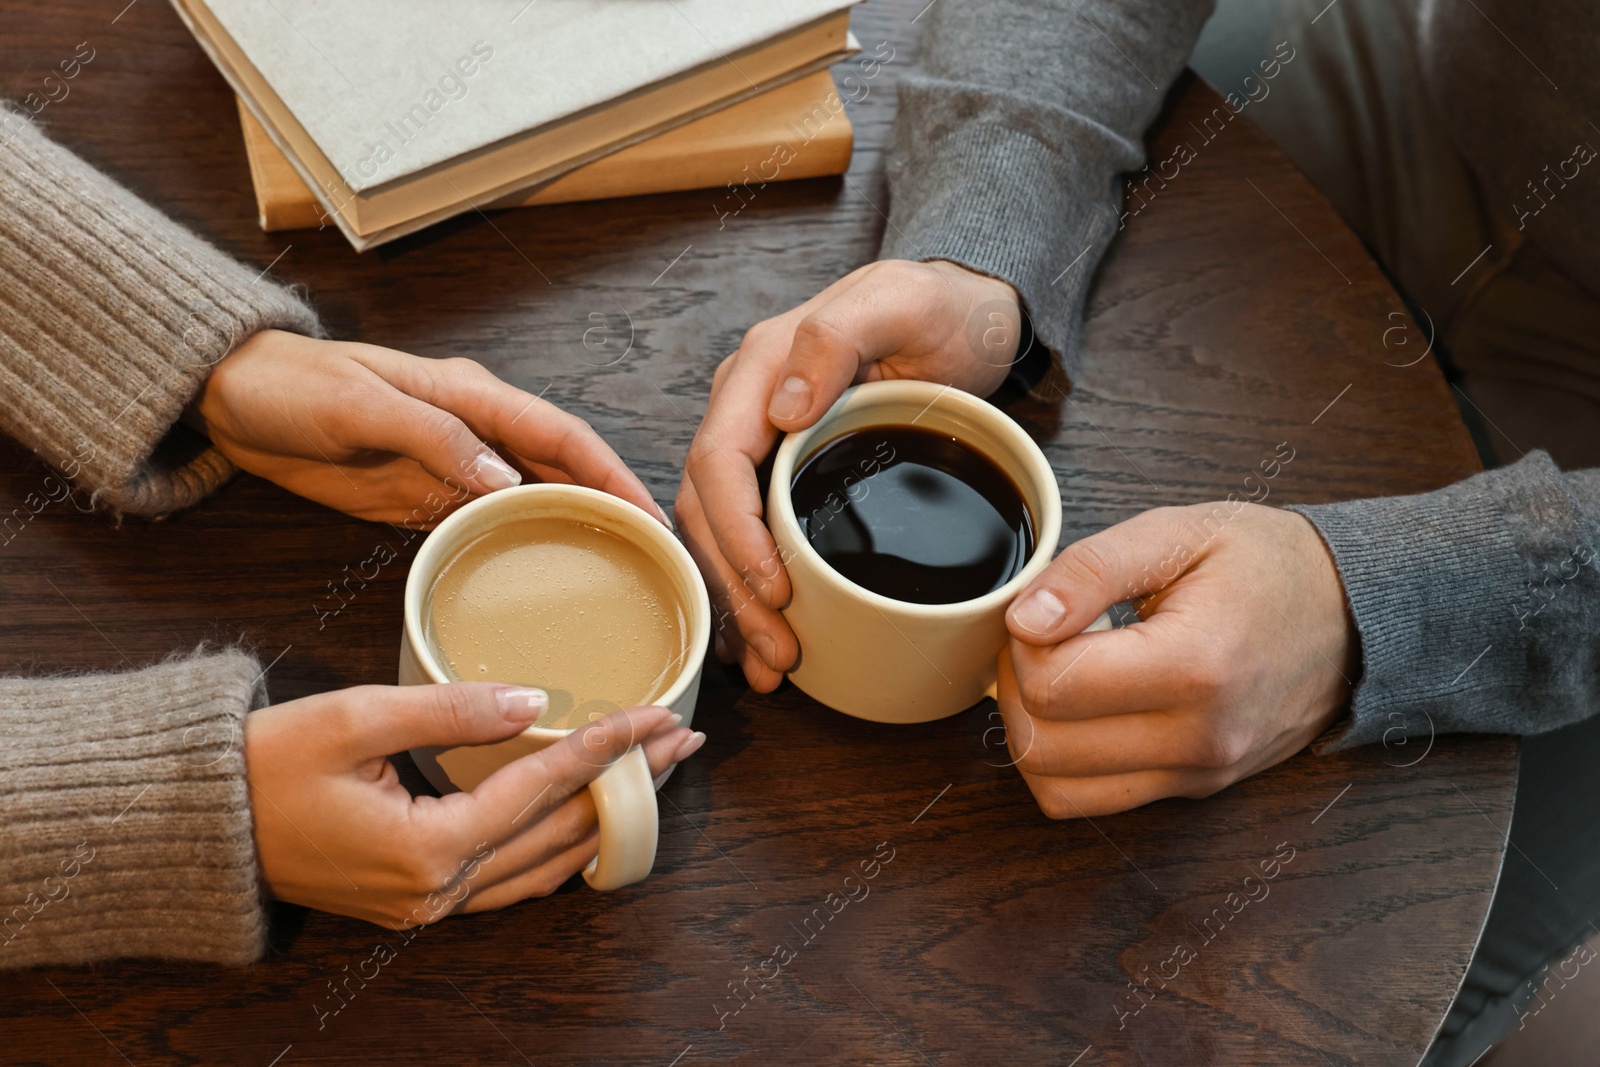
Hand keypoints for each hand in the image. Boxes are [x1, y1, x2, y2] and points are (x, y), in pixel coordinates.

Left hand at [188, 330, 665, 526]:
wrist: (231, 398)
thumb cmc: (290, 386)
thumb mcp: (359, 404)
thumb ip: (433, 436)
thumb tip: (505, 478)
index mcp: (470, 394)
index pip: (562, 434)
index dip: (611, 473)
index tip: (649, 514)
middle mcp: (475, 428)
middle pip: (562, 468)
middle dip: (612, 505)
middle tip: (655, 556)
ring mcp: (452, 464)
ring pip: (533, 497)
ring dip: (576, 528)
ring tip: (618, 571)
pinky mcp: (424, 496)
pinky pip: (489, 522)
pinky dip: (524, 543)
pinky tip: (545, 573)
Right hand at [245, 683, 704, 923]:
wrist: (199, 826)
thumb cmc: (264, 767)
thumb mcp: (355, 719)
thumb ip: (451, 711)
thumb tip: (535, 702)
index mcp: (429, 848)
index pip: (543, 786)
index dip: (606, 745)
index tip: (655, 713)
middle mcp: (439, 890)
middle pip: (562, 831)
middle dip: (629, 783)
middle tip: (683, 738)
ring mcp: (429, 903)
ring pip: (546, 865)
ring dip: (605, 816)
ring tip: (655, 772)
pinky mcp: (418, 898)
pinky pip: (512, 881)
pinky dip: (560, 848)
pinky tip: (590, 820)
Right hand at [675, 259, 1022, 689]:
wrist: (961, 313)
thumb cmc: (935, 307)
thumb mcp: (898, 303)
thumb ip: (835, 339)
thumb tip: (782, 409)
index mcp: (758, 370)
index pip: (717, 461)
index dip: (736, 532)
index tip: (776, 588)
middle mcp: (747, 410)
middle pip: (709, 511)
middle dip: (735, 588)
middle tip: (778, 651)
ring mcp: (762, 443)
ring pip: (720, 534)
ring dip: (739, 603)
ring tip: (771, 665)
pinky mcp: (783, 473)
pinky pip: (749, 536)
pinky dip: (753, 592)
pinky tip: (764, 638)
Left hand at [996, 503, 1355, 818]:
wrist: (1353, 614)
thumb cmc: (1270, 566)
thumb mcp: (1179, 532)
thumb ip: (1092, 570)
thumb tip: (1024, 619)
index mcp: (1196, 666)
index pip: (1052, 686)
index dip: (1022, 642)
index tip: (1044, 610)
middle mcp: (1200, 738)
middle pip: (1043, 747)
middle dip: (1017, 687)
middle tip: (1041, 640)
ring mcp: (1198, 774)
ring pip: (1056, 788)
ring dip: (1032, 732)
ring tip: (1061, 674)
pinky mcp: (1193, 789)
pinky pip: (1090, 801)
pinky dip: (1063, 763)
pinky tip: (1082, 709)